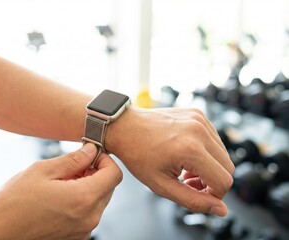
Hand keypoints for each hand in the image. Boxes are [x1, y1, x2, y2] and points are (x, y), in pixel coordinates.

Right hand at [0, 144, 121, 239]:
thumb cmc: (13, 204)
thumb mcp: (42, 171)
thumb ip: (73, 160)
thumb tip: (91, 151)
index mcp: (84, 199)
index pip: (114, 174)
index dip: (105, 160)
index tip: (91, 155)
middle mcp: (89, 218)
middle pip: (108, 187)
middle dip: (96, 172)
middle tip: (74, 166)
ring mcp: (83, 231)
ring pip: (98, 200)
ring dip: (88, 186)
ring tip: (63, 182)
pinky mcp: (76, 238)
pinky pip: (88, 214)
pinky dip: (81, 201)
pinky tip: (60, 197)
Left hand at [107, 107, 234, 215]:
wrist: (125, 127)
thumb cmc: (137, 155)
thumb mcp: (161, 185)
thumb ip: (193, 200)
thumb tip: (220, 209)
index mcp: (190, 149)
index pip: (224, 181)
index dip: (214, 195)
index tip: (197, 194)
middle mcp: (198, 131)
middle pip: (228, 167)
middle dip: (212, 181)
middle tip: (190, 183)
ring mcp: (199, 119)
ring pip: (223, 153)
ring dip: (210, 166)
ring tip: (186, 169)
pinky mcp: (198, 114)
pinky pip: (214, 139)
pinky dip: (206, 151)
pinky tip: (186, 155)